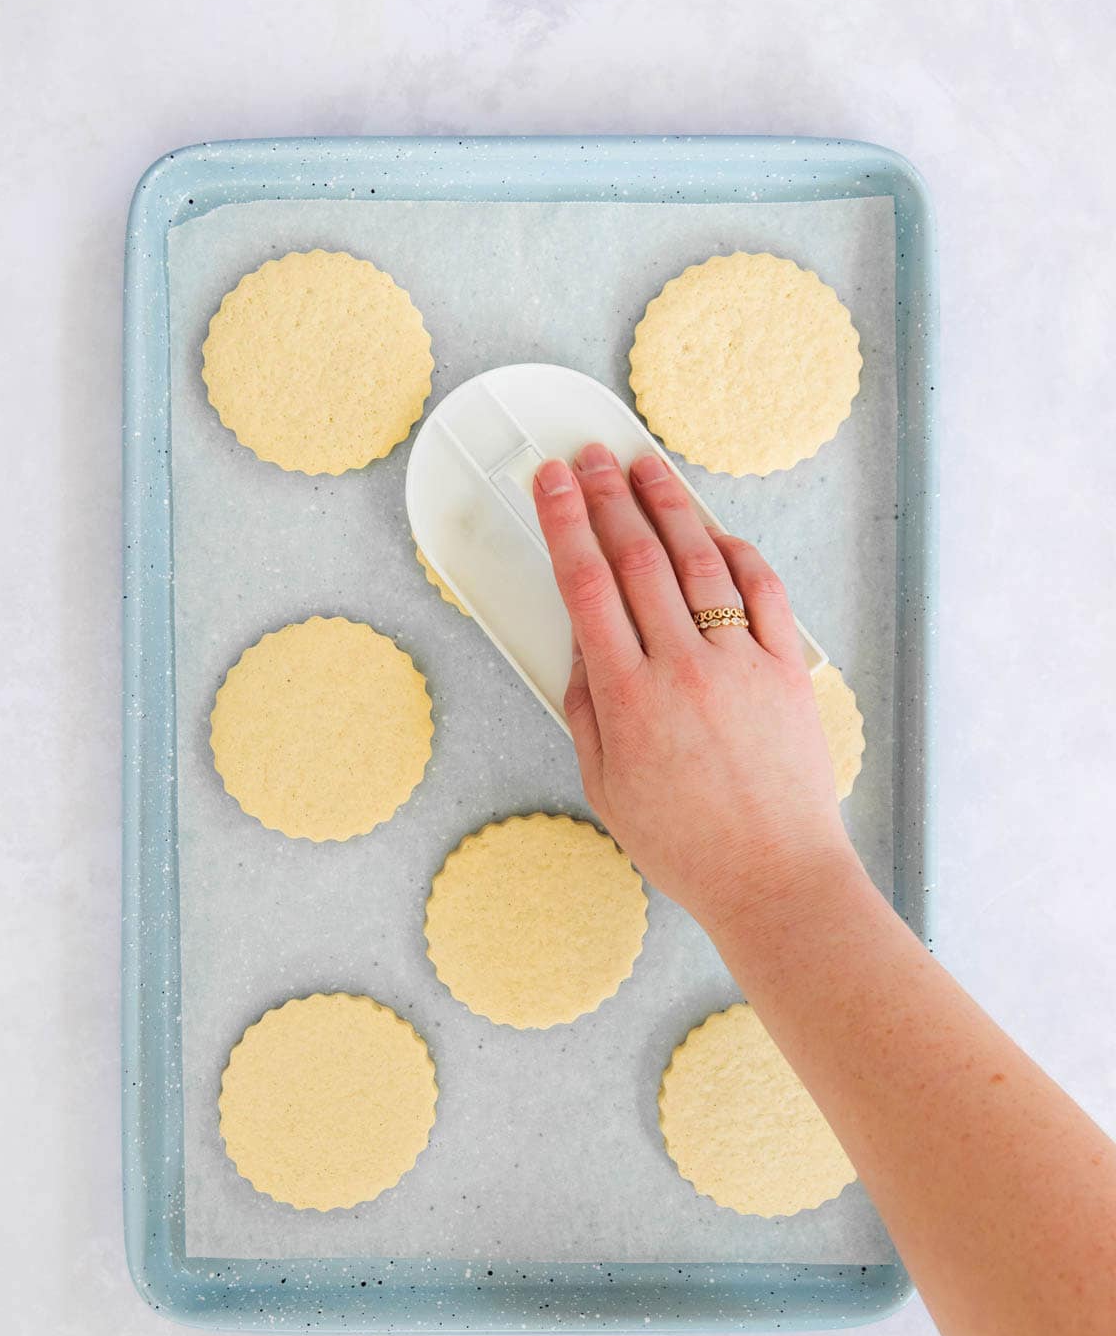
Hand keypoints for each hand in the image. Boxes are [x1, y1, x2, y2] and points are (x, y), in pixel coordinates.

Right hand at [533, 444, 855, 935]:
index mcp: (628, 699)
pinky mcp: (786, 670)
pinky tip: (714, 528)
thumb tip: (580, 641)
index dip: (564, 522)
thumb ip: (586, 708)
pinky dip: (736, 551)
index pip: (585, 585)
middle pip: (637, 558)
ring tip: (645, 467)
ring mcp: (740, 664)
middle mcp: (682, 669)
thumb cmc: (688, 845)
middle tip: (589, 456)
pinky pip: (762, 591)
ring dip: (668, 505)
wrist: (776, 879)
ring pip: (699, 561)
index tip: (550, 483)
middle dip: (607, 497)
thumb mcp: (606, 787)